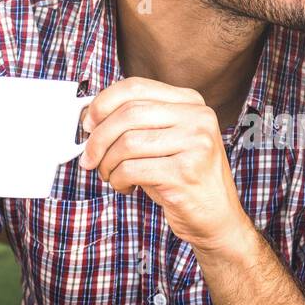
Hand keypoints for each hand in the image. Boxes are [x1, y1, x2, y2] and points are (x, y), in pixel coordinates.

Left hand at [79, 78, 250, 252]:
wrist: (217, 217)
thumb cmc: (184, 179)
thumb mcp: (165, 141)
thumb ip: (138, 123)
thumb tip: (91, 117)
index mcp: (191, 102)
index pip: (136, 87)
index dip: (103, 103)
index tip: (88, 123)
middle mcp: (197, 118)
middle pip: (128, 114)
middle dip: (98, 138)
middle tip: (89, 157)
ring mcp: (195, 144)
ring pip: (127, 143)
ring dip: (107, 163)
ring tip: (110, 175)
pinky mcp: (185, 172)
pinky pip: (132, 169)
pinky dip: (118, 180)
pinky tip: (125, 186)